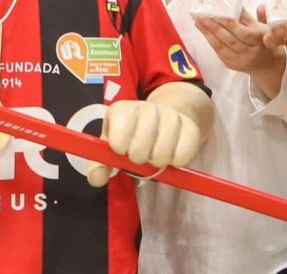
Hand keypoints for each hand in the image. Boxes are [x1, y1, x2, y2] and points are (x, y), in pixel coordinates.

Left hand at [86, 99, 202, 187]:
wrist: (163, 121)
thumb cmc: (131, 138)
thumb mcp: (110, 149)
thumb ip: (99, 165)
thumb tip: (96, 178)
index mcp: (122, 109)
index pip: (120, 129)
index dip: (120, 147)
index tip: (121, 150)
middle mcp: (148, 108)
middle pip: (141, 144)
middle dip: (138, 158)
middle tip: (139, 156)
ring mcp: (171, 116)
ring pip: (162, 151)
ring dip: (156, 162)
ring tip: (153, 156)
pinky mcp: (190, 127)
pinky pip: (183, 154)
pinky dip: (175, 162)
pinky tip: (170, 156)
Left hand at [195, 10, 281, 73]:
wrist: (264, 62)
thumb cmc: (260, 38)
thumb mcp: (259, 26)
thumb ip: (247, 15)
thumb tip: (233, 1)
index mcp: (259, 40)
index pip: (244, 34)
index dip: (231, 25)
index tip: (219, 16)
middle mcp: (250, 53)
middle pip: (230, 41)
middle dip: (215, 29)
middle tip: (202, 18)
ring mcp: (240, 61)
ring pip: (222, 48)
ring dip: (208, 35)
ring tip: (199, 23)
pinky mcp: (231, 65)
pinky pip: (218, 53)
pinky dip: (210, 41)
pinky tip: (204, 32)